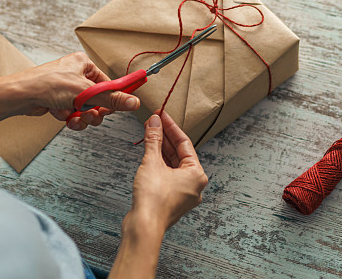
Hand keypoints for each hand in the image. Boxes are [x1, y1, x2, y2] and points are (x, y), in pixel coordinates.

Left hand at [5, 52, 139, 130]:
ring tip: (74, 117)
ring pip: (85, 109)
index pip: (108, 83)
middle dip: (93, 111)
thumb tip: (133, 102)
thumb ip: (111, 99)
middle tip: (91, 116)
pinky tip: (60, 115)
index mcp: (84, 64)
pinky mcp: (59, 102)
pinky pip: (73, 114)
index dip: (112, 98)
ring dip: (81, 117)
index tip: (119, 108)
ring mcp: (67, 89)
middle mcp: (76, 75)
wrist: (21, 95)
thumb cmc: (47, 84)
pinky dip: (69, 118)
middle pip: (97, 99)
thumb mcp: (85, 92)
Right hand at [128, 111, 207, 231]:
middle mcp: (194, 184)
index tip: (161, 114)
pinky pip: (167, 175)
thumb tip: (154, 122)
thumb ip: (154, 139)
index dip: (171, 126)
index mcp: (197, 175)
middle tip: (153, 122)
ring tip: (149, 133)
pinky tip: (149, 153)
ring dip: (161, 149)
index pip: (184, 143)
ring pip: (173, 165)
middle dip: (165, 137)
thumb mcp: (152, 162)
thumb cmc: (153, 199)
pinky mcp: (171, 199)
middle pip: (179, 154)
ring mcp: (183, 193)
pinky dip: (159, 163)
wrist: (144, 226)